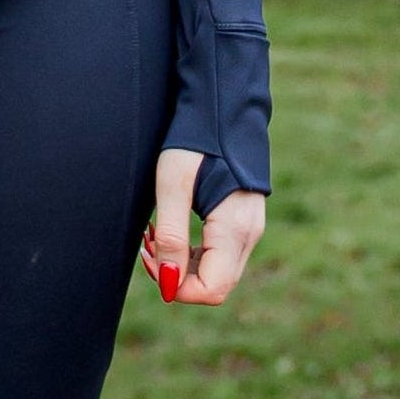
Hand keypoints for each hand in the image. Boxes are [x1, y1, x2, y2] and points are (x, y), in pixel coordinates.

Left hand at [142, 148, 266, 306]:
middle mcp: (250, 234)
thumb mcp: (172, 186)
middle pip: (215, 285)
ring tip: (156, 234)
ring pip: (217, 273)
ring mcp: (251, 229)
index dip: (177, 287)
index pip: (212, 290)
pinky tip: (172, 229)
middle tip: (149, 245)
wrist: (224, 109)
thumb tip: (169, 285)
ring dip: (182, 264)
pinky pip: (220, 256)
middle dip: (177, 276)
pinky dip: (193, 253)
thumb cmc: (196, 142)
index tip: (150, 258)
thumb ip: (171, 238)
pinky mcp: (244, 222)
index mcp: (235, 229)